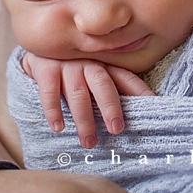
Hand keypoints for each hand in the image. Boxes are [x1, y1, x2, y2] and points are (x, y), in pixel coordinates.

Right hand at [22, 53, 153, 148]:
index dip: (139, 91)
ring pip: (78, 93)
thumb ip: (112, 89)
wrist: (40, 50)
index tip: (152, 105)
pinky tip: (59, 127)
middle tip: (116, 129)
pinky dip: (53, 110)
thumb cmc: (74, 68)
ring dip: (84, 119)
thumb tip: (142, 109)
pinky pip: (49, 91)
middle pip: (103, 85)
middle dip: (110, 107)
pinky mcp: (46, 69)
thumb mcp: (94, 74)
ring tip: (89, 141)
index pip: (125, 78)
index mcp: (105, 65)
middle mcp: (88, 63)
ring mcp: (67, 66)